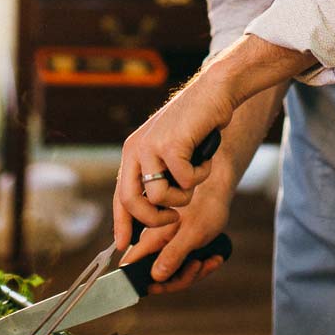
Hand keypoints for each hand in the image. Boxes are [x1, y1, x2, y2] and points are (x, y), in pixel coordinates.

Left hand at [113, 75, 236, 250]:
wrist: (214, 90)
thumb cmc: (197, 121)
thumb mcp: (170, 147)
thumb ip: (159, 171)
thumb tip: (152, 206)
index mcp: (133, 152)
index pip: (120, 195)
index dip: (122, 222)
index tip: (124, 244)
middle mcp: (137, 150)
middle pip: (134, 202)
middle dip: (155, 220)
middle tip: (174, 221)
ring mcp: (152, 146)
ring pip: (161, 195)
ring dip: (184, 195)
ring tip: (195, 178)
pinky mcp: (172, 144)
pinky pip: (185, 180)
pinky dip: (200, 175)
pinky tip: (205, 159)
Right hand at [122, 182, 231, 293]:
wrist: (219, 191)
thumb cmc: (207, 206)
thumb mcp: (192, 233)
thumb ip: (173, 254)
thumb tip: (155, 277)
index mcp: (152, 238)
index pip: (132, 265)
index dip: (142, 280)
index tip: (162, 285)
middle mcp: (156, 244)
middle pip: (156, 276)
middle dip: (180, 278)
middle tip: (199, 266)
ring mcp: (168, 247)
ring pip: (174, 273)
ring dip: (195, 272)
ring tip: (212, 260)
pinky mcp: (180, 248)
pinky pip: (186, 266)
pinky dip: (201, 266)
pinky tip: (215, 258)